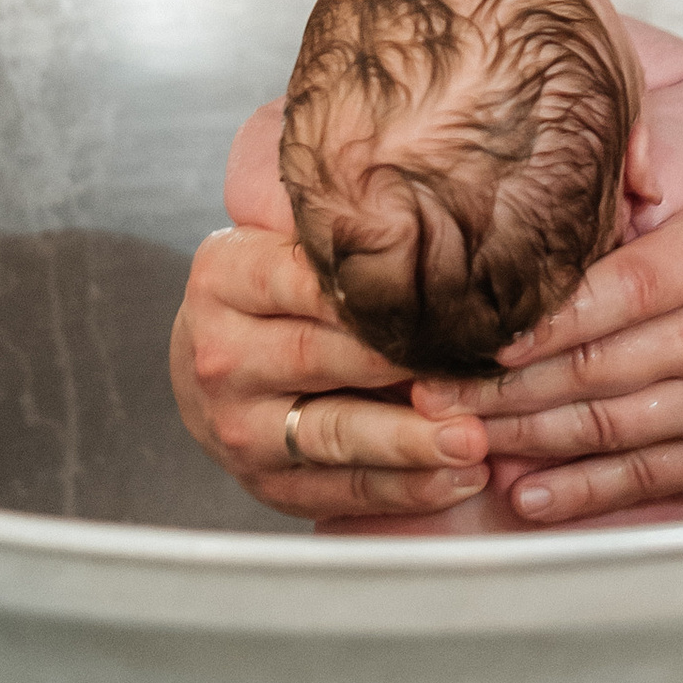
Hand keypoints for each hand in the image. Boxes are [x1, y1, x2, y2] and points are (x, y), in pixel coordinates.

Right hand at [171, 224, 493, 524]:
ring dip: (410, 442)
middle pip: (320, 357)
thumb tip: (418, 191)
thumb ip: (336, 227)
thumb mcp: (284, 240)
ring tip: (472, 440)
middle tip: (472, 372)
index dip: (375, 290)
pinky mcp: (265, 484)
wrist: (210, 363)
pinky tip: (456, 478)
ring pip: (333, 434)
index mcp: (225, 277)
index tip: (444, 295)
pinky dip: (404, 489)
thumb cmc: (275, 289)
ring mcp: (238, 426)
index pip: (304, 278)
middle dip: (403, 366)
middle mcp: (221, 354)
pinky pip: (341, 491)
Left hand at [417, 186, 682, 526]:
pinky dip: (582, 490)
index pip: (597, 293)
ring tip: (456, 444)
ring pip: (603, 426)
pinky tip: (528, 496)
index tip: (455, 331)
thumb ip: (650, 238)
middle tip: (424, 394)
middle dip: (494, 387)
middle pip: (584, 367)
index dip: (521, 321)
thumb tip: (555, 258)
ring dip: (521, 440)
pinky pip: (648, 475)